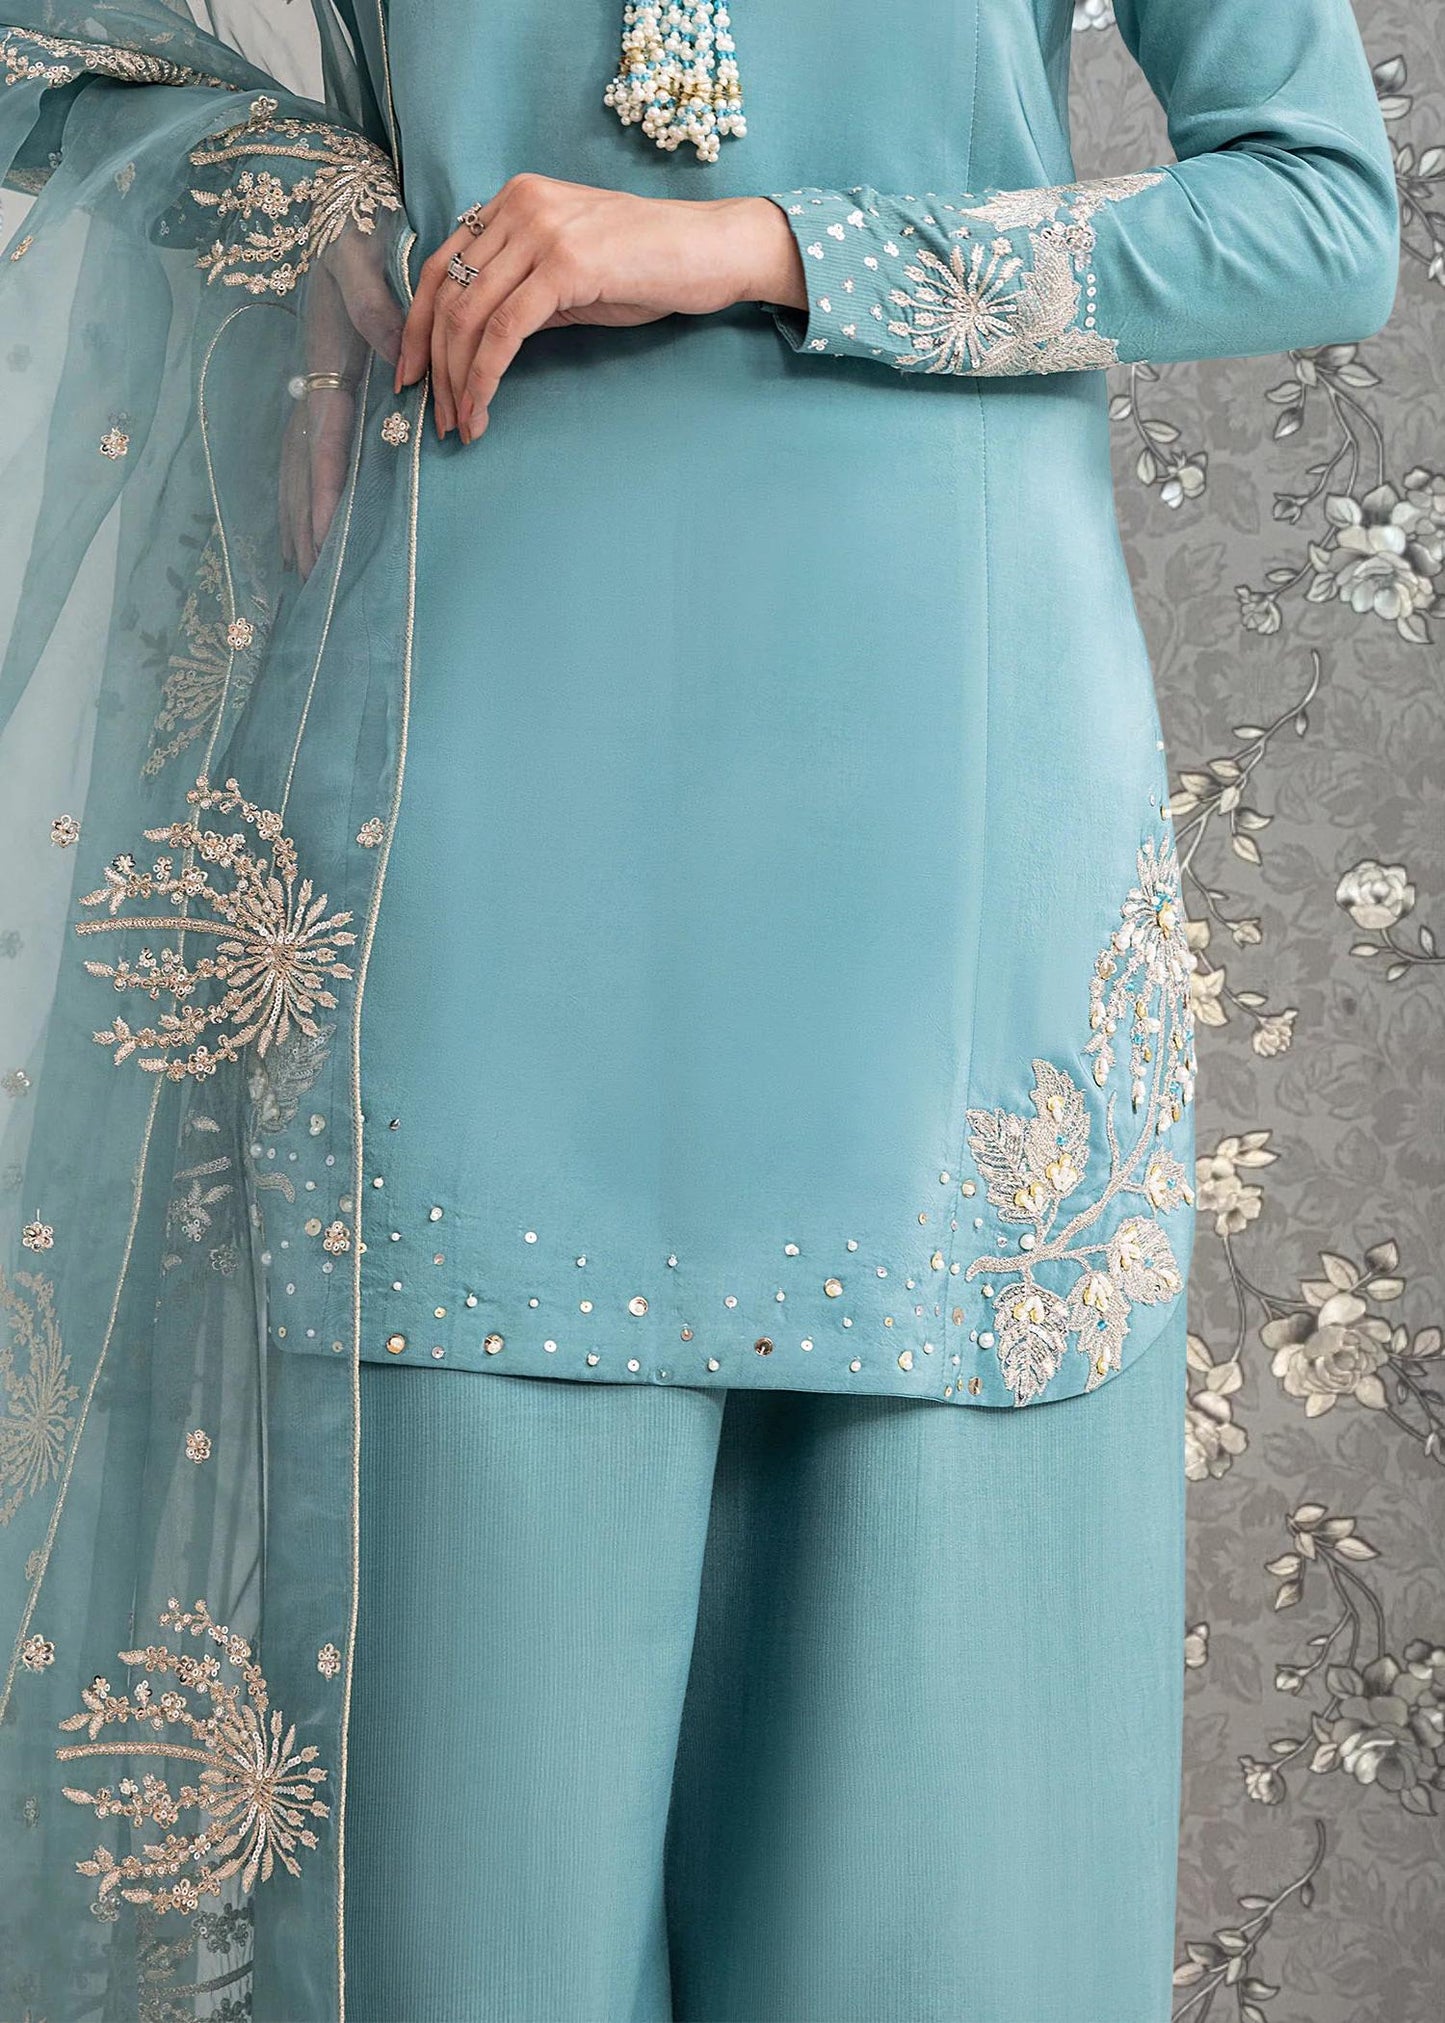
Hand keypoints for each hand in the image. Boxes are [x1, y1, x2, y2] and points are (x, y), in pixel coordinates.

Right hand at [281, 232, 404, 578]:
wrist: (332, 204)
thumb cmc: (354, 232)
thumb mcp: (362, 260)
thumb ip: (376, 307)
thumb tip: (393, 354)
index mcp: (327, 362)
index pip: (324, 440)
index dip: (325, 492)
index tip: (327, 538)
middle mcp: (313, 380)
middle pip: (302, 466)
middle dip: (304, 523)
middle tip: (309, 579)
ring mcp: (312, 383)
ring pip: (299, 462)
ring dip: (299, 515)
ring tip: (302, 566)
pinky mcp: (320, 381)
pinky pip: (307, 446)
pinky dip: (304, 487)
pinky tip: (309, 517)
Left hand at [396, 174, 807, 441]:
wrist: (713, 249)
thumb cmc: (652, 265)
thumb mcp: (573, 274)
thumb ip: (523, 294)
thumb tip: (480, 342)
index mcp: (514, 199)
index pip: (442, 264)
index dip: (418, 325)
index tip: (412, 374)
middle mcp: (518, 204)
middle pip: (447, 294)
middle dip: (433, 364)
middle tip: (434, 415)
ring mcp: (540, 231)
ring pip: (468, 317)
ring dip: (457, 381)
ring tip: (460, 425)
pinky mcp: (564, 265)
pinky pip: (504, 333)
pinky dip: (485, 378)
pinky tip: (482, 410)